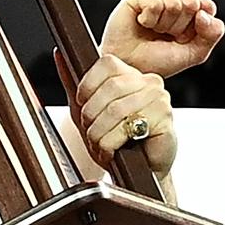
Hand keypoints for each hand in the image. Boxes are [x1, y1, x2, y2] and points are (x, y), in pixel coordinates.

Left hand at [61, 54, 176, 178]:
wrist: (137, 171)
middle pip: (109, 88)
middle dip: (91, 117)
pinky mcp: (165, 119)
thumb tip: (59, 54)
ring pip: (115, 111)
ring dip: (99, 135)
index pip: (106, 63)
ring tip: (102, 145)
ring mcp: (159, 99)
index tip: (84, 106)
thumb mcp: (85, 110)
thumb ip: (72, 82)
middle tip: (93, 133)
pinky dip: (110, 145)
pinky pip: (126, 129)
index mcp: (130, 75)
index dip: (87, 87)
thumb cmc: (115, 140)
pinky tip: (113, 151)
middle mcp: (148, 82)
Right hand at [100, 0, 224, 78]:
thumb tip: (204, 14)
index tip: (180, 39)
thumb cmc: (154, 61)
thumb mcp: (194, 53)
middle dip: (178, 26)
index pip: (207, 6)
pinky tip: (141, 22)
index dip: (196, 27)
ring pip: (173, 2)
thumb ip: (213, 34)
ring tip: (150, 30)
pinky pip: (155, 2)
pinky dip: (149, 19)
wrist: (128, 68)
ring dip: (162, 24)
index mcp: (189, 8)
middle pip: (192, 2)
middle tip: (163, 35)